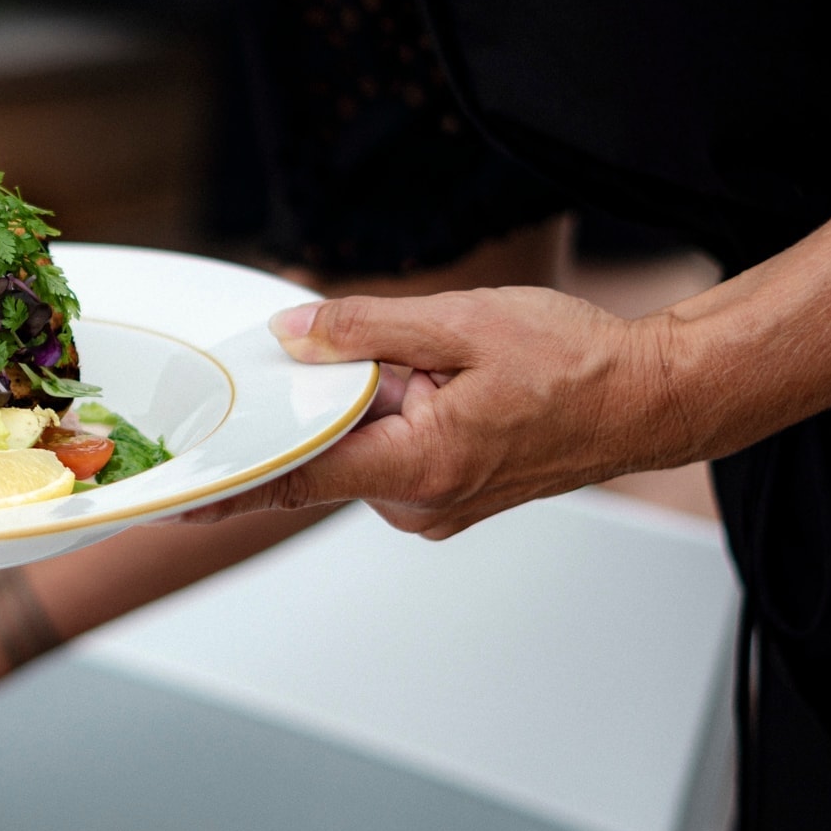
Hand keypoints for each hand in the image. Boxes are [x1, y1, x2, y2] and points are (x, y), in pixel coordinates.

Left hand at [182, 286, 688, 537]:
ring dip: (382, 403)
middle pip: (331, 449)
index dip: (232, 483)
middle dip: (346, 395)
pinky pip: (393, 453)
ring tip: (455, 372)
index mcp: (418, 467)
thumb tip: (292, 335)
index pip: (297, 477)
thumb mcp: (461, 323)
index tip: (179, 497)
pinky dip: (401, 416)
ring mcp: (434, 508)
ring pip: (364, 448)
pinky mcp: (446, 498)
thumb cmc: (577, 364)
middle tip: (415, 358)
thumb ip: (364, 328)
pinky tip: (454, 388)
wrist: (650, 398)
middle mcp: (418, 504)